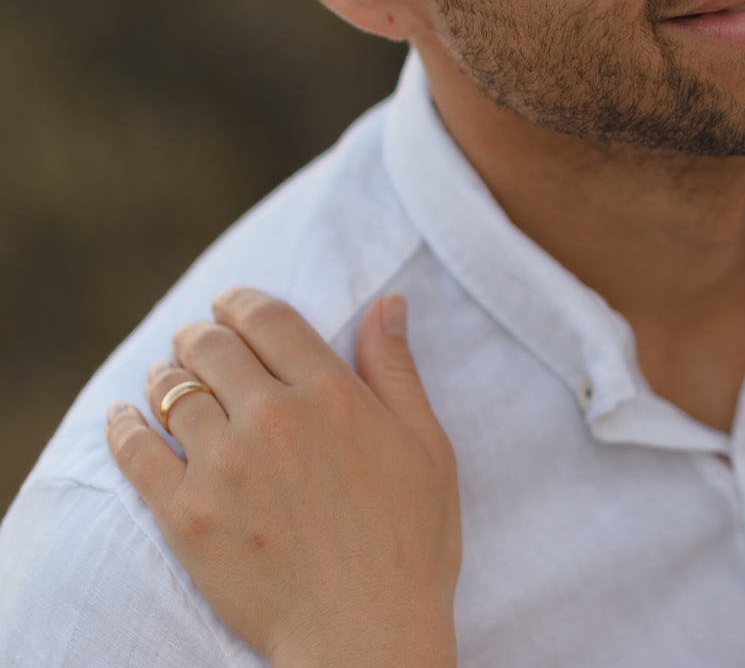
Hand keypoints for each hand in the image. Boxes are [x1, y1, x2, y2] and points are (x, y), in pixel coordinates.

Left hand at [106, 289, 460, 667]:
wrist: (366, 633)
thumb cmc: (410, 543)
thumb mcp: (427, 446)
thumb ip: (397, 370)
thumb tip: (388, 303)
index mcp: (332, 395)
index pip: (268, 318)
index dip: (243, 302)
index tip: (233, 305)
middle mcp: (272, 418)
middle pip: (212, 346)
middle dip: (201, 334)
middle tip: (199, 341)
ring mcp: (223, 466)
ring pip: (171, 391)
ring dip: (166, 375)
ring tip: (167, 380)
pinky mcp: (185, 514)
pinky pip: (135, 450)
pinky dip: (124, 425)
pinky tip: (125, 418)